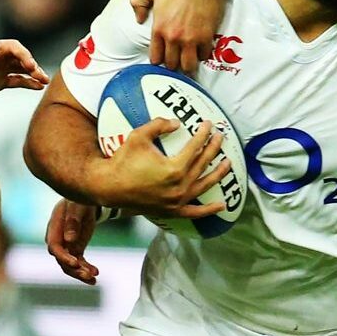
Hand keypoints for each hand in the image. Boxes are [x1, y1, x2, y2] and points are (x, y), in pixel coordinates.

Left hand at [0, 39, 49, 108]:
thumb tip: (2, 48)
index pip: (11, 47)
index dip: (23, 54)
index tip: (29, 65)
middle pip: (20, 57)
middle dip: (32, 64)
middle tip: (39, 75)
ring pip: (21, 70)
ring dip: (33, 74)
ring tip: (44, 81)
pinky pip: (16, 82)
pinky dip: (27, 84)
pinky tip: (37, 87)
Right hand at [46, 200, 100, 283]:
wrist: (84, 203)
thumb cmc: (78, 201)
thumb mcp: (77, 207)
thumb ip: (73, 221)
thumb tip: (69, 240)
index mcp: (54, 228)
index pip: (54, 247)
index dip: (63, 257)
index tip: (76, 263)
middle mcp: (57, 240)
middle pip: (61, 260)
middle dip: (74, 270)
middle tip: (88, 275)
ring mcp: (66, 246)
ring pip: (70, 266)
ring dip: (81, 273)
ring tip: (94, 278)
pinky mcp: (75, 250)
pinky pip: (79, 264)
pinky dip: (86, 269)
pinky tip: (96, 273)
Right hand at [97, 118, 230, 217]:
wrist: (109, 187)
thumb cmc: (123, 160)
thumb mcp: (139, 136)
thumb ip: (159, 125)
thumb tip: (177, 123)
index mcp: (174, 168)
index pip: (195, 147)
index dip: (203, 134)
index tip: (208, 124)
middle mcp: (180, 186)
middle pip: (203, 164)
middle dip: (213, 148)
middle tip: (220, 136)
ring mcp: (177, 201)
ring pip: (204, 186)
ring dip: (218, 174)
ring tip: (227, 163)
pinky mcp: (172, 211)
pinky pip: (195, 212)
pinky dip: (209, 210)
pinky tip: (222, 205)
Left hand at [130, 0, 230, 74]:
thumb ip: (139, 3)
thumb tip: (138, 19)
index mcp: (159, 28)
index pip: (155, 57)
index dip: (158, 60)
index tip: (162, 58)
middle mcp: (173, 37)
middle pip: (171, 65)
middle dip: (173, 65)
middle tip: (176, 61)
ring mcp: (190, 39)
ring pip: (188, 66)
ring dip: (188, 66)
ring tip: (188, 63)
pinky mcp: (206, 37)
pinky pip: (204, 56)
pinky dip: (202, 55)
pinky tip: (201, 50)